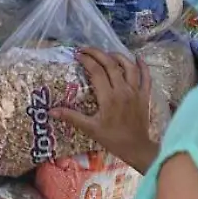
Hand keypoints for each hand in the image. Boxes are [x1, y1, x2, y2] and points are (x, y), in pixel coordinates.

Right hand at [51, 48, 157, 171]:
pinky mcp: (145, 96)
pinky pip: (146, 77)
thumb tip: (51, 111)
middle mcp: (123, 90)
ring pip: (129, 67)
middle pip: (111, 64)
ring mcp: (136, 92)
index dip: (86, 60)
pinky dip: (143, 66)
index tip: (77, 55)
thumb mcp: (90, 128)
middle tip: (86, 49)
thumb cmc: (112, 138)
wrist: (136, 148)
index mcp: (108, 97)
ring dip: (118, 56)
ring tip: (107, 53)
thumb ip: (71, 117)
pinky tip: (138, 58)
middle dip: (98, 53)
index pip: (96, 71)